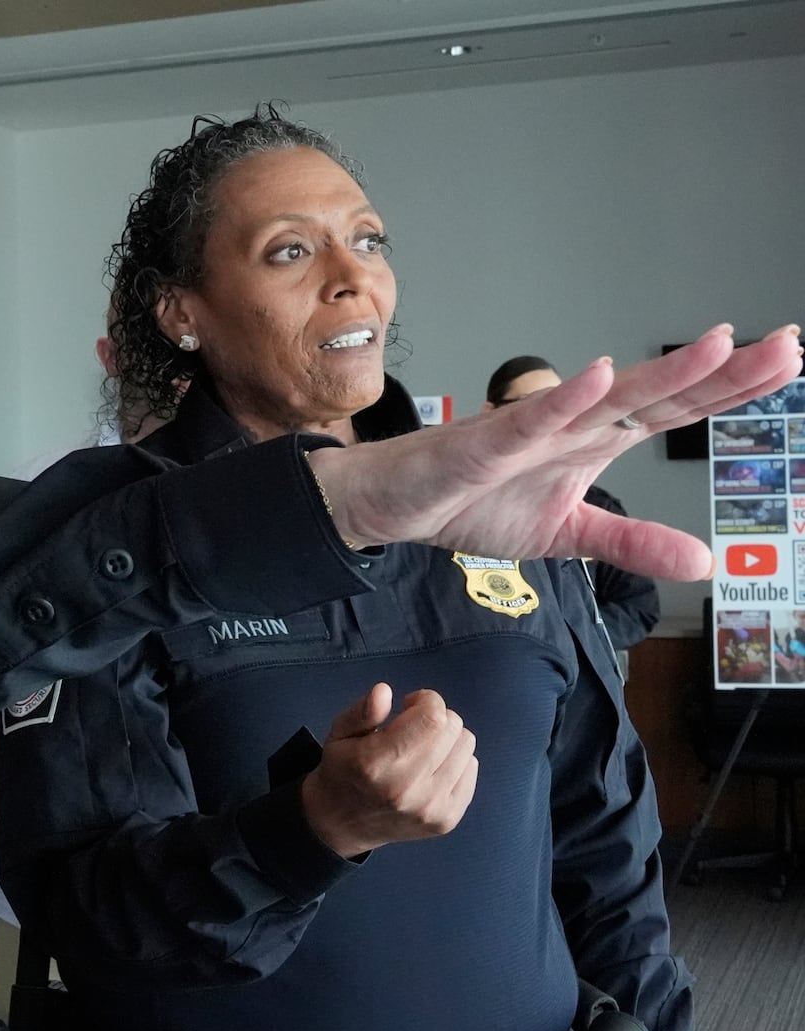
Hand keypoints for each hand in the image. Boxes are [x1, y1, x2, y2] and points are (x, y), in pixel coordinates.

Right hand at [300, 684, 477, 857]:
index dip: (425, 700)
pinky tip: (431, 768)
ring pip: (466, 746)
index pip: (432, 717)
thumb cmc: (343, 771)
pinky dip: (454, 761)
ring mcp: (430, 808)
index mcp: (376, 764)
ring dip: (447, 739)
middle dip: (435, 717)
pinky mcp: (447, 819)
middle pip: (453, 728)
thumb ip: (362, 711)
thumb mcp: (339, 734)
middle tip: (413, 727)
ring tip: (422, 748)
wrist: (344, 823)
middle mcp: (406, 789)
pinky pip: (471, 769)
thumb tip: (384, 692)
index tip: (409, 705)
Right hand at [309, 323, 803, 580]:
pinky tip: (595, 377)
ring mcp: (527, 431)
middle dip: (721, 373)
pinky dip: (559, 400)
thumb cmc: (466, 501)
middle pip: (656, 396)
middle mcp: (570, 426)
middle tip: (788, 345)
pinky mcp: (480, 447)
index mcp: (592, 442)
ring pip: (602, 401)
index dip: (730, 388)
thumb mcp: (564, 537)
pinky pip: (524, 422)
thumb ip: (631, 544)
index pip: (674, 411)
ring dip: (658, 375)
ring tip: (716, 346)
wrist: (389, 504)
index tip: (788, 361)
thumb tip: (703, 562)